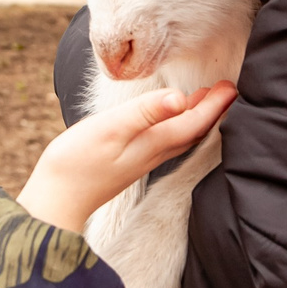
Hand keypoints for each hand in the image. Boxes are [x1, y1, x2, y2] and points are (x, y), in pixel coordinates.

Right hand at [16, 82, 237, 235]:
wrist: (55, 201)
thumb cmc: (77, 162)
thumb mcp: (110, 129)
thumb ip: (146, 112)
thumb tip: (180, 98)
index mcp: (153, 143)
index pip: (194, 122)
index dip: (214, 105)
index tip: (231, 87)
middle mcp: (153, 154)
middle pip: (192, 131)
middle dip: (211, 111)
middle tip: (227, 89)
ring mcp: (141, 161)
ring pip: (178, 138)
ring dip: (194, 119)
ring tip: (204, 100)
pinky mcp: (129, 164)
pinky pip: (164, 143)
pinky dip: (175, 128)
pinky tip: (167, 123)